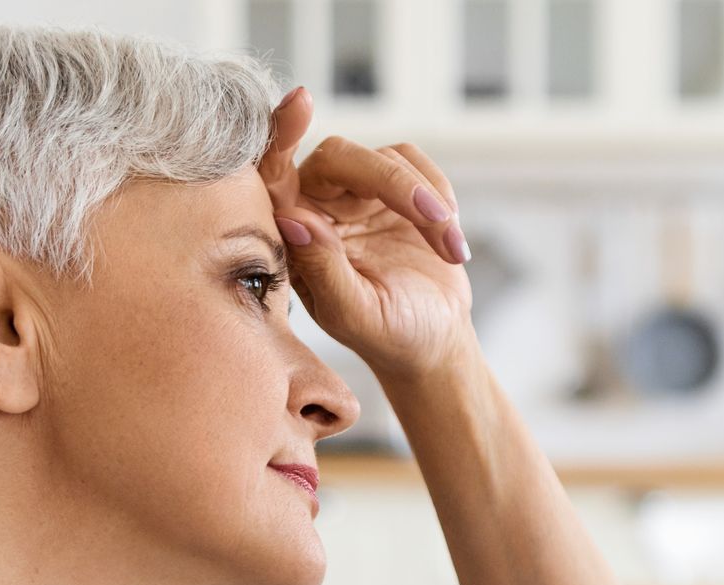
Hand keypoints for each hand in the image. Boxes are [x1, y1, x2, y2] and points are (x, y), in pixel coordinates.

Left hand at [259, 87, 475, 381]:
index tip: (300, 102)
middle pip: (340, 157)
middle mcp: (319, 206)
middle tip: (436, 221)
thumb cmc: (389, 336)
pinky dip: (441, 195)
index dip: (280, 135)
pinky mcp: (395, 187)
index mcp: (295, 237)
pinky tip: (449, 239)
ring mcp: (357, 194)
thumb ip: (323, 269)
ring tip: (449, 250)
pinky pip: (415, 163)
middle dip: (393, 184)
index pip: (274, 175)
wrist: (433, 342)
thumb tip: (294, 218)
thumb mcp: (355, 314)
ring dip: (427, 201)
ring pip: (385, 159)